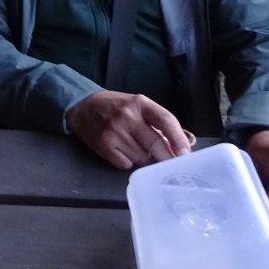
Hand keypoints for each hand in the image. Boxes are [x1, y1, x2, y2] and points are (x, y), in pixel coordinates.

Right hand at [66, 90, 192, 168]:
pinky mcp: (104, 145)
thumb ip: (155, 121)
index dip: (178, 139)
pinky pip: (126, 164)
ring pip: (141, 157)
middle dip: (167, 157)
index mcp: (140, 103)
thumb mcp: (136, 105)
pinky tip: (121, 151)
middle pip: (155, 143)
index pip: (165, 120)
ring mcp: (114, 131)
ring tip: (134, 147)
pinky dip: (128, 162)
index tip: (186, 154)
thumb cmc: (114, 106)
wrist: (82, 106)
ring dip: (143, 158)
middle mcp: (127, 116)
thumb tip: (178, 144)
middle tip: (173, 165)